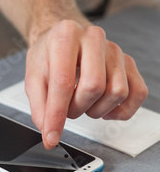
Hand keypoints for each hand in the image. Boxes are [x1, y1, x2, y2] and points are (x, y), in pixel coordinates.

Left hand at [25, 20, 148, 148]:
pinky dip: (121, 110)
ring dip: (96, 110)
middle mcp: (93, 38)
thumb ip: (39, 105)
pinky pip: (137, 93)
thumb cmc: (49, 55)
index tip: (51, 136)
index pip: (63, 82)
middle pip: (94, 87)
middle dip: (76, 109)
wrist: (63, 39)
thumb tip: (49, 130)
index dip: (56, 115)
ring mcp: (114, 50)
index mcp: (66, 35)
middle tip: (67, 109)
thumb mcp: (33, 77)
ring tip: (83, 103)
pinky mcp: (129, 63)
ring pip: (117, 92)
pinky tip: (104, 107)